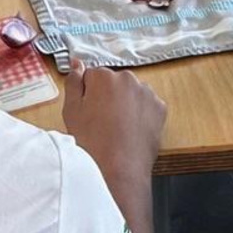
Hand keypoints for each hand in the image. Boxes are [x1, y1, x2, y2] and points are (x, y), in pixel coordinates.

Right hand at [63, 67, 166, 190]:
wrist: (119, 170)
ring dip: (125, 104)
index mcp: (104, 76)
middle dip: (108, 97)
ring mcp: (147, 93)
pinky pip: (146, 106)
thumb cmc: (91, 142)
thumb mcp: (71, 111)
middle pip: (113, 83)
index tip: (88, 112)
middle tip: (101, 122)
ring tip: (116, 129)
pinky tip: (131, 131)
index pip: (92, 77)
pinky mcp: (160, 108)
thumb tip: (77, 62)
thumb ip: (73, 82)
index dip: (88, 95)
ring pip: (131, 94)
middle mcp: (128, 78)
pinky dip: (140, 115)